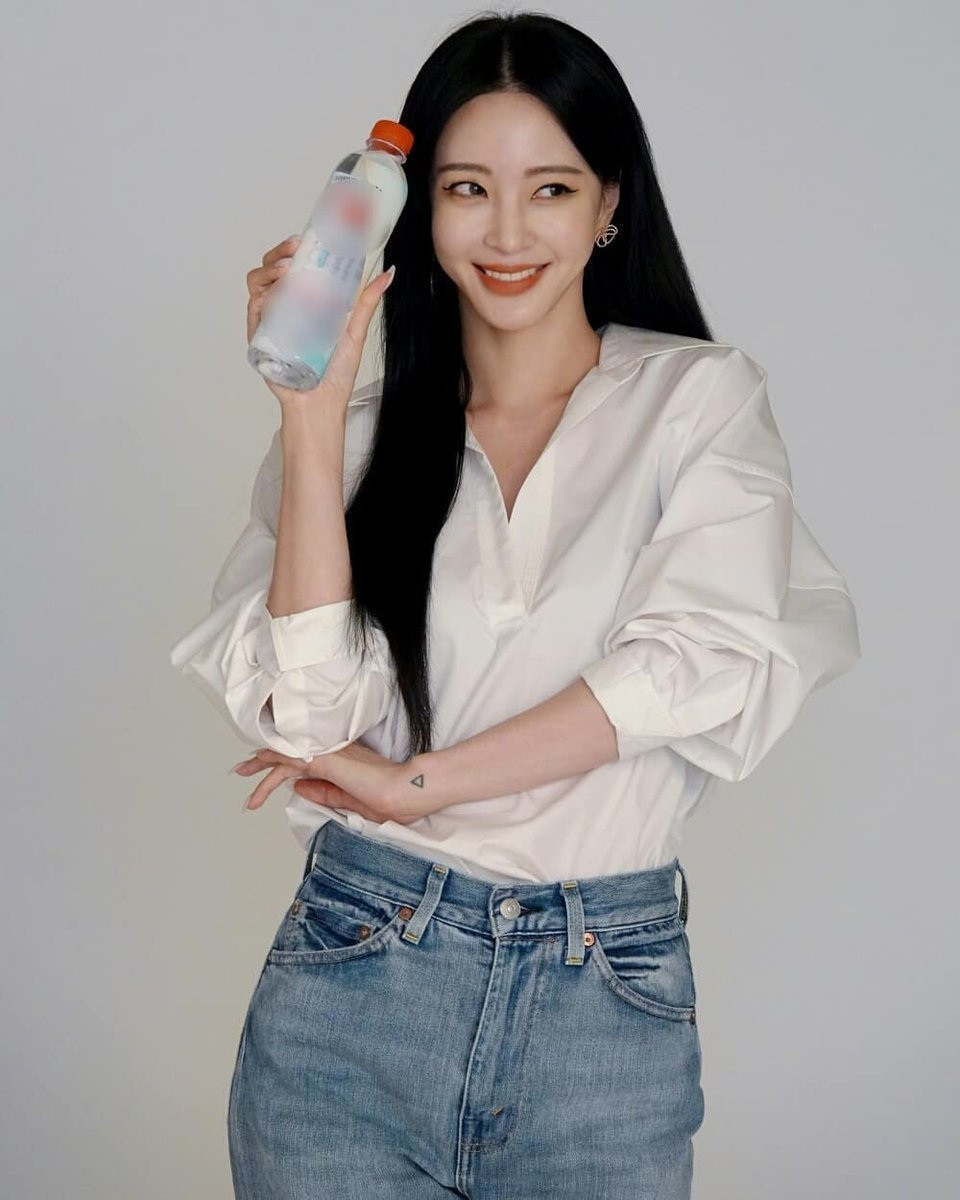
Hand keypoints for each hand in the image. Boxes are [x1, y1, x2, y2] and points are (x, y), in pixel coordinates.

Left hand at [231, 742, 436, 825]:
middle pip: (291, 752)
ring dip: (262, 765)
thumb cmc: (392, 800)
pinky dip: (271, 766)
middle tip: (245, 767)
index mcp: (343, 763)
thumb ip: (325, 794)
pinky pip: (289, 761)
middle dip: (266, 760)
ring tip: (241, 772)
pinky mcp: (323, 761)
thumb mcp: (351, 802)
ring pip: (286, 755)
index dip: (286, 765)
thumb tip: (298, 789)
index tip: (271, 772)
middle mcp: (333, 754)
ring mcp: (328, 755)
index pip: (306, 761)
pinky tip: (257, 773)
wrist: (405, 791)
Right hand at [245, 234, 394, 408]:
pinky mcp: (259, 337)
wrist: (320, 405)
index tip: (308, 238)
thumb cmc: (334, 375)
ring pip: (258, 283)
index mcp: (304, 304)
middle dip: (280, 252)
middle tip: (295, 248)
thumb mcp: (354, 331)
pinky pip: (254, 308)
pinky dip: (263, 295)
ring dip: (269, 269)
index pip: (294, 267)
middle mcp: (284, 309)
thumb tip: (387, 274)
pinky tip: (277, 290)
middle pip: (271, 269)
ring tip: (287, 268)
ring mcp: (269, 321)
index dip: (295, 249)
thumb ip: (366, 302)